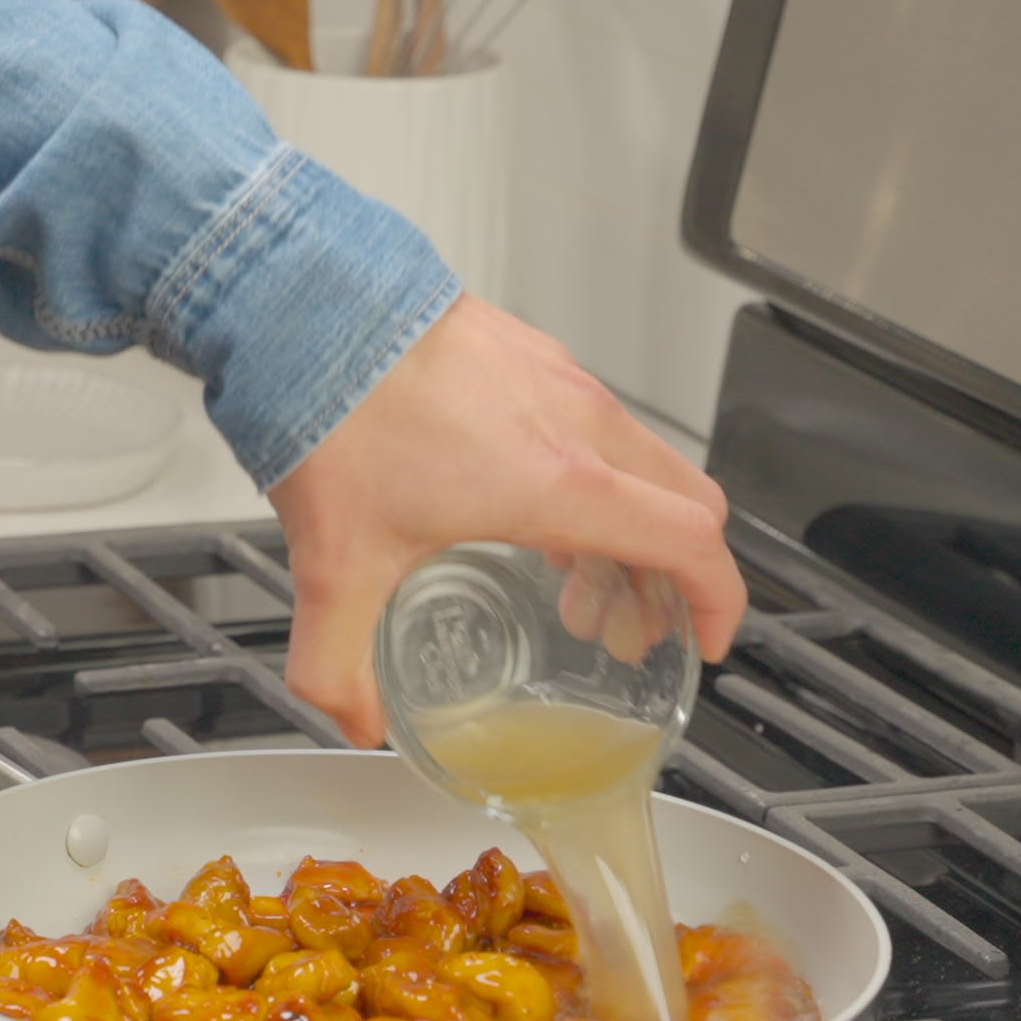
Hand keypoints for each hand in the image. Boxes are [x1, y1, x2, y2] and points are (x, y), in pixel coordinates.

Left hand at [266, 296, 743, 745]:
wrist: (301, 302)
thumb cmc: (332, 412)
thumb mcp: (335, 567)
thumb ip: (339, 664)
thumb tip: (355, 718)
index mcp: (559, 482)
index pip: (692, 542)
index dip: (720, 601)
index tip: (705, 640)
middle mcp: (576, 423)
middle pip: (685, 503)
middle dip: (671, 577)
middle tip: (625, 627)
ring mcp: (556, 379)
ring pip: (641, 461)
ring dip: (630, 526)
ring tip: (574, 579)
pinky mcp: (526, 353)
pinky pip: (596, 422)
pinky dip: (595, 475)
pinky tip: (527, 504)